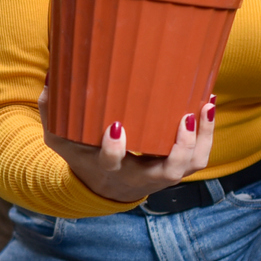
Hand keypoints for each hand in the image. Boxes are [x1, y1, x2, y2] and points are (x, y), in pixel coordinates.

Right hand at [39, 87, 216, 204]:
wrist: (104, 186)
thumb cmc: (83, 154)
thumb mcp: (60, 137)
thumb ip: (52, 109)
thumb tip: (52, 75)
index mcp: (108, 170)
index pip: (112, 164)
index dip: (115, 149)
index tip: (116, 127)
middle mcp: (140, 177)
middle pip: (168, 173)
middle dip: (180, 148)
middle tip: (184, 118)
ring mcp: (162, 174)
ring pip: (191, 165)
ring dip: (202, 139)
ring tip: (205, 106)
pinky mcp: (177, 167)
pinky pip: (199, 157)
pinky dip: (208, 134)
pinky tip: (207, 105)